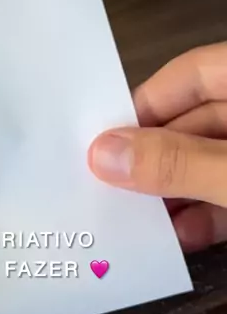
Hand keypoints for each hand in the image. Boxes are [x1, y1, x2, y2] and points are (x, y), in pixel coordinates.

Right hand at [88, 43, 226, 251]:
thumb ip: (179, 164)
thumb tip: (101, 155)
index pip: (189, 75)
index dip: (143, 108)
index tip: (101, 147)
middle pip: (197, 122)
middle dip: (154, 161)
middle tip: (106, 194)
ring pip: (213, 160)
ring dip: (177, 193)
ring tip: (132, 224)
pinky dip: (210, 211)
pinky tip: (180, 239)